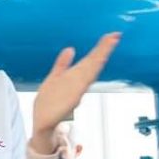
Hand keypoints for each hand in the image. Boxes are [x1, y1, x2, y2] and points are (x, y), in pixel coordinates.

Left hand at [31, 33, 120, 148]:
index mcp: (75, 77)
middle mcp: (77, 82)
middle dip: (103, 49)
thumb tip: (70, 48)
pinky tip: (94, 66)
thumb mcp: (54, 78)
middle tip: (115, 35)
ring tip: (109, 44)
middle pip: (92, 63)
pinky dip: (87, 74)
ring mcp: (75, 90)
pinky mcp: (71, 98)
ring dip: (98, 58)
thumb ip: (62, 64)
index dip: (100, 48)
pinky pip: (81, 84)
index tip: (111, 36)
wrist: (43, 123)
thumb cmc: (49, 104)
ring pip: (89, 71)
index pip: (90, 60)